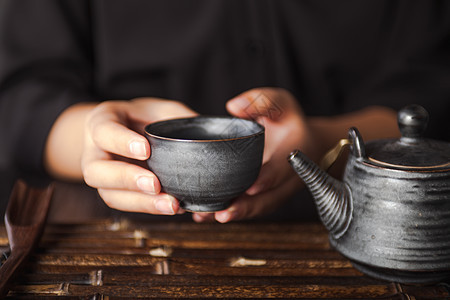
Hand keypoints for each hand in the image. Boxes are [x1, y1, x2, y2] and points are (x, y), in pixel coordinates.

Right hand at [82, 98, 197, 214]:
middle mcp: (95, 151)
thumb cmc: (143, 117)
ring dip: (141, 203)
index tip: (145, 149)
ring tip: (170, 205)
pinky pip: (126, 205)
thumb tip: (211, 138)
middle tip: (155, 184)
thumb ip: (179, 118)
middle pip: (96, 172)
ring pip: (110, 195)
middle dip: (126, 180)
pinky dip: (149, 208)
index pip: (103, 132)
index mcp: (102, 122)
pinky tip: (172, 207)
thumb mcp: (160, 108)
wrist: (127, 131)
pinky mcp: (115, 192)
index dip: (122, 142)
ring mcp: (102, 176)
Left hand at [193, 88, 320, 222]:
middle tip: (223, 214)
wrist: (304, 142)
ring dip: (234, 215)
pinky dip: (230, 213)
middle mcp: (287, 178)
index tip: (250, 187)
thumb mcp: (281, 104)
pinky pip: (250, 208)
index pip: (281, 169)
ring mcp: (276, 191)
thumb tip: (233, 106)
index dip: (267, 179)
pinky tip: (205, 217)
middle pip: (268, 198)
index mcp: (293, 154)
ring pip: (257, 208)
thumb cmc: (289, 120)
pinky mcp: (265, 196)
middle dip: (247, 208)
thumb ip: (260, 101)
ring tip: (208, 218)